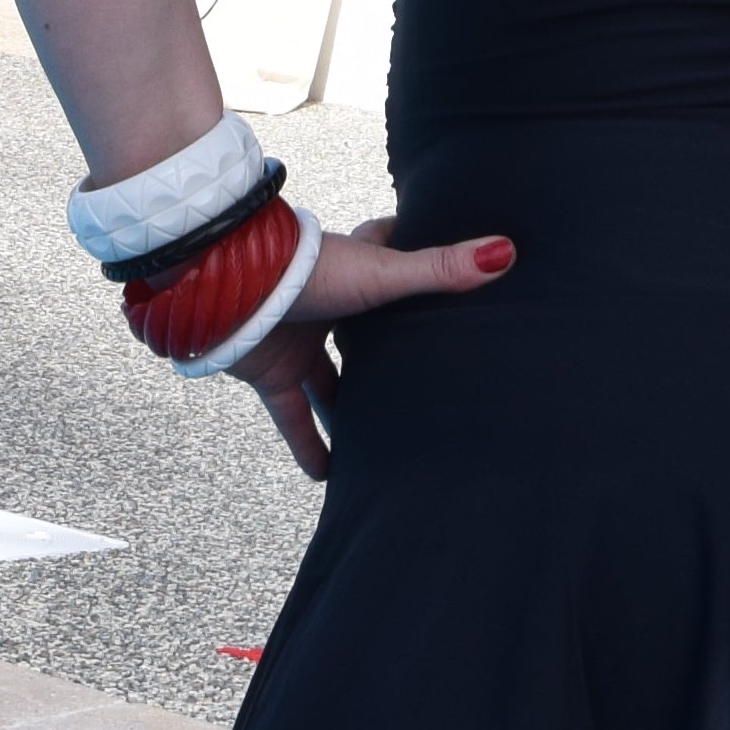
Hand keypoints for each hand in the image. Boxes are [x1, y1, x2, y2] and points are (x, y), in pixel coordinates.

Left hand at [238, 224, 514, 482]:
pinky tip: (331, 476)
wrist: (225, 288)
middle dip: (388, 352)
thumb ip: (441, 269)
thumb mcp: (384, 270)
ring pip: (331, 382)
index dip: (415, 260)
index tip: (446, 274)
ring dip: (350, 409)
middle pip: (364, 332)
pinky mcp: (273, 374)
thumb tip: (505, 253)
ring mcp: (299, 341)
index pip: (391, 253)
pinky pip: (295, 417)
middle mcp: (327, 304)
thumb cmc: (305, 269)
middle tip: (426, 377)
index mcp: (355, 268)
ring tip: (385, 439)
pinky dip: (309, 445)